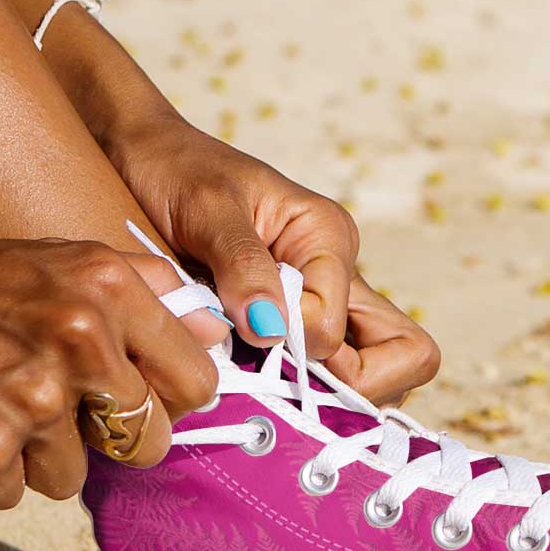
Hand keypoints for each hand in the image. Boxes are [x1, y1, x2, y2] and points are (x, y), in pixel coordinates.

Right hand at [0, 237, 221, 508]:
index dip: (173, 401)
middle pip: (147, 441)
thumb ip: (148, 292)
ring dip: (39, 453)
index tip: (147, 398)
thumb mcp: (62, 261)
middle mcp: (80, 336)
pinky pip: (18, 493)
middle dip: (110, 437)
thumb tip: (220, 330)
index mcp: (109, 286)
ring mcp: (33, 395)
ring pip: (77, 474)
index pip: (197, 382)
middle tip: (62, 406)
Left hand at [109, 117, 439, 405]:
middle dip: (353, 387)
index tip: (253, 335)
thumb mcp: (205, 206)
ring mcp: (328, 307)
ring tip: (265, 380)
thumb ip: (243, 266)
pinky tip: (256, 382)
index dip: (303, 348)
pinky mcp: (301, 328)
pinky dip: (304, 392)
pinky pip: (332, 379)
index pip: (343, 332)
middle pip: (405, 359)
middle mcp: (341, 279)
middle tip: (283, 379)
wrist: (144, 157)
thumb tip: (273, 331)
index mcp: (329, 241)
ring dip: (329, 393)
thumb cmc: (173, 169)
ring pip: (376, 377)